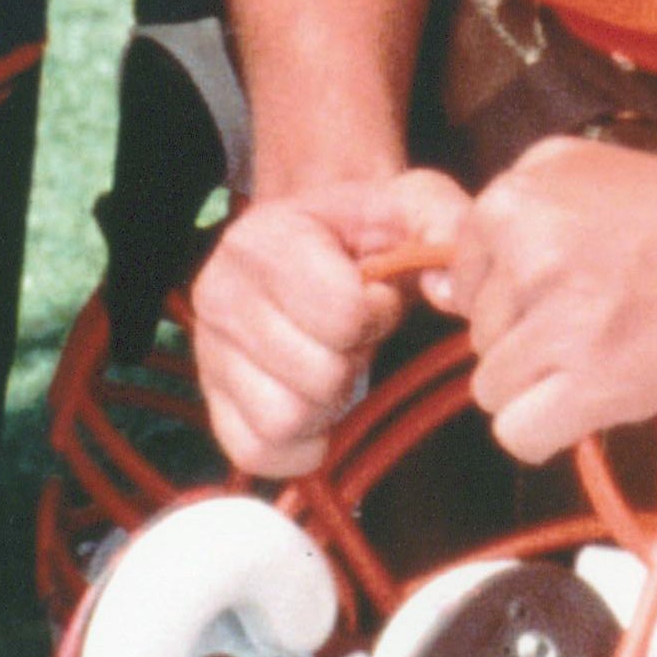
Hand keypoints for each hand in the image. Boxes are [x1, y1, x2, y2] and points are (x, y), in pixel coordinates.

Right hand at [187, 169, 468, 478]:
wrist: (311, 244)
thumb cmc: (364, 233)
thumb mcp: (412, 204)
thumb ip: (447, 225)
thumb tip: (449, 291)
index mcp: (264, 238)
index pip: (341, 313)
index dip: (377, 311)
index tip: (373, 293)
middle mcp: (218, 293)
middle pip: (318, 375)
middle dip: (353, 359)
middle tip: (352, 334)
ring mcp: (208, 352)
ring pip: (286, 419)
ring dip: (328, 403)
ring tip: (331, 363)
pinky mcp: (213, 403)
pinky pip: (261, 453)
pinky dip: (301, 443)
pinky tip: (316, 403)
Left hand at [447, 131, 656, 461]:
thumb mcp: (568, 171)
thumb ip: (502, 222)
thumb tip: (435, 288)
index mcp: (509, 203)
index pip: (460, 286)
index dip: (510, 301)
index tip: (561, 295)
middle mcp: (524, 256)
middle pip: (479, 341)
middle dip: (529, 342)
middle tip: (598, 321)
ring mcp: (560, 319)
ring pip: (493, 390)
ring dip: (543, 387)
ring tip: (605, 355)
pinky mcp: (598, 376)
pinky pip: (521, 433)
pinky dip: (548, 431)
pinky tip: (589, 404)